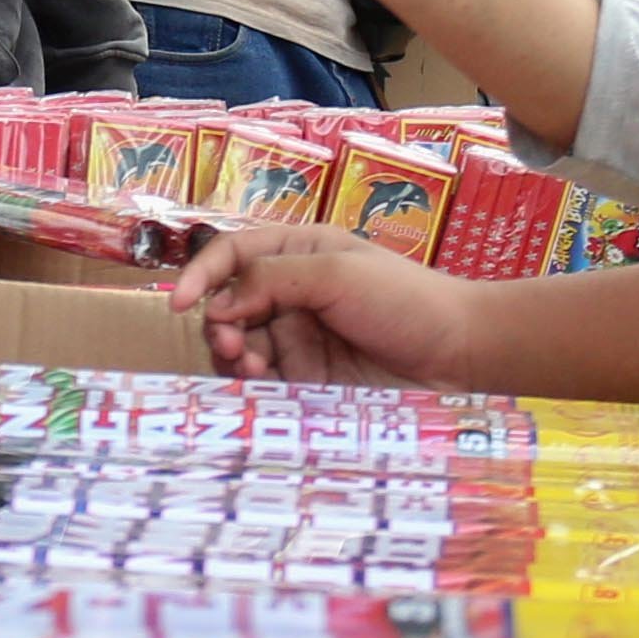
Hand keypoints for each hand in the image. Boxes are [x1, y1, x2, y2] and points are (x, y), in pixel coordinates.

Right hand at [167, 223, 475, 386]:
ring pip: (240, 346)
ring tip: (248, 363)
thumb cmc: (407, 300)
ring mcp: (298, 339)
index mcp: (298, 254)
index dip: (201, 274)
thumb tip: (220, 303)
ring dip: (232, 353)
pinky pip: (264, 382)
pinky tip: (260, 381)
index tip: (178, 301)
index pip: (232, 255)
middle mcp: (292, 295)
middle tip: (233, 344)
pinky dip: (251, 382)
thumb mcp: (338, 273)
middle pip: (228, 306)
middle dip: (219, 322)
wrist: (459, 357)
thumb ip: (273, 281)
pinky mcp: (308, 380)